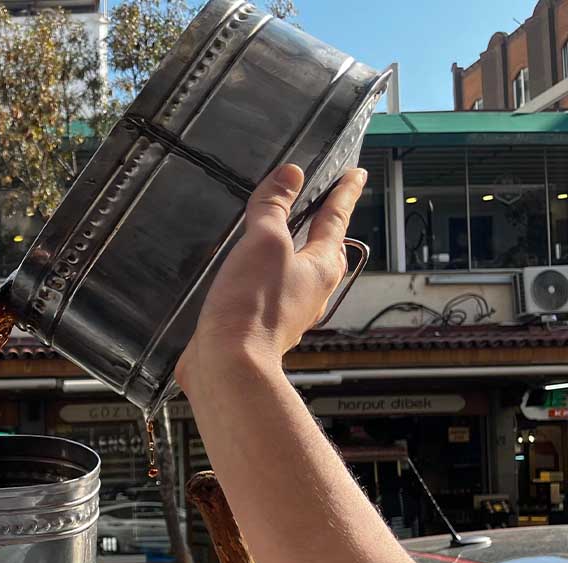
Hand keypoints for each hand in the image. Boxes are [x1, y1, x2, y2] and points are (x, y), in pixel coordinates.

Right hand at [175, 163, 366, 386]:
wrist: (228, 367)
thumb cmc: (253, 308)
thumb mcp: (264, 241)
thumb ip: (275, 206)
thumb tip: (290, 175)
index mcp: (321, 268)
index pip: (336, 220)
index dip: (344, 193)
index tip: (355, 176)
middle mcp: (309, 293)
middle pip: (323, 254)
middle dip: (324, 232)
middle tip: (324, 212)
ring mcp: (285, 315)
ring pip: (295, 277)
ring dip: (290, 258)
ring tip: (277, 242)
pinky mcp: (257, 330)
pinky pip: (266, 297)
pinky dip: (261, 281)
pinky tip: (243, 279)